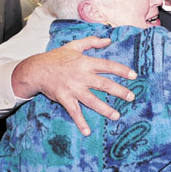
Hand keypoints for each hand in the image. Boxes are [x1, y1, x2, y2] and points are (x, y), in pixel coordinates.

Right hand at [11, 36, 136, 135]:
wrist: (36, 70)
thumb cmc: (56, 58)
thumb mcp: (73, 46)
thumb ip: (91, 42)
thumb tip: (108, 40)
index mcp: (85, 63)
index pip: (107, 66)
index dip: (121, 70)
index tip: (134, 76)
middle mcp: (81, 76)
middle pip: (104, 84)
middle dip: (119, 91)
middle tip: (131, 97)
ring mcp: (73, 88)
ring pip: (92, 100)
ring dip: (104, 109)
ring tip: (116, 116)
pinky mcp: (64, 98)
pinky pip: (74, 112)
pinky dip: (80, 122)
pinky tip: (87, 132)